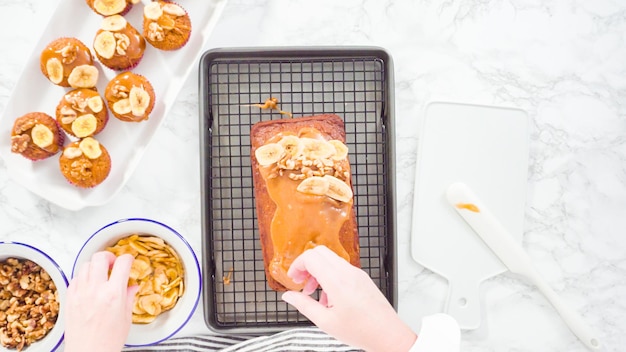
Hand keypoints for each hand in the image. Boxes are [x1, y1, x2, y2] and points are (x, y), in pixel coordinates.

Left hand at [64, 251, 137, 351]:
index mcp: (113, 294)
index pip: (122, 263)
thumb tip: (132, 287)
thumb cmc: (107, 342)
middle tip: (113, 263)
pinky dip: (83, 277)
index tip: (129, 261)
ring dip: (95, 266)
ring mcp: (80, 293)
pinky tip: (89, 284)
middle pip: (100, 258)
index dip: (128, 258)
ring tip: (101, 273)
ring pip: (85, 265)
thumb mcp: (126, 319)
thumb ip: (128, 298)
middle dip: (109, 256)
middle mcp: (95, 290)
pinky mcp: (70, 299)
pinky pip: (75, 278)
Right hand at [281, 245, 416, 351]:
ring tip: (313, 293)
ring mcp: (357, 273)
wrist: (388, 335)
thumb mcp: (326, 322)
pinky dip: (329, 276)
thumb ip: (304, 306)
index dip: (297, 265)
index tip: (293, 278)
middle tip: (301, 282)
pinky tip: (329, 298)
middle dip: (306, 265)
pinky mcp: (362, 278)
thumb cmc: (362, 331)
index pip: (311, 257)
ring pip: (330, 259)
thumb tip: (289, 296)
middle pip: (320, 252)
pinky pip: (341, 268)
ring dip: (318, 271)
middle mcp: (348, 272)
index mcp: (337, 281)